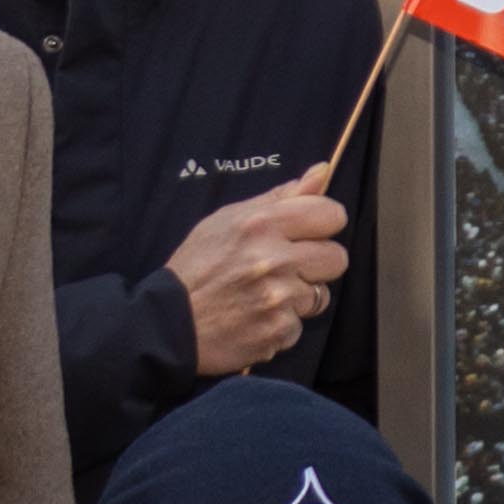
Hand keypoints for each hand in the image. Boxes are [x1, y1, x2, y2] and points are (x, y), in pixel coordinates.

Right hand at [162, 168, 351, 377]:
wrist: (166, 324)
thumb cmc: (197, 267)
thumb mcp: (228, 220)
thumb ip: (280, 198)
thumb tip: (322, 171)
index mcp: (261, 224)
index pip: (331, 214)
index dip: (323, 224)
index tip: (309, 233)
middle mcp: (274, 260)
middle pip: (337, 258)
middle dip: (317, 264)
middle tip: (286, 269)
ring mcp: (278, 299)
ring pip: (320, 295)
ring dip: (297, 298)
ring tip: (262, 296)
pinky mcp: (277, 331)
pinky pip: (299, 326)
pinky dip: (280, 325)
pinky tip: (254, 319)